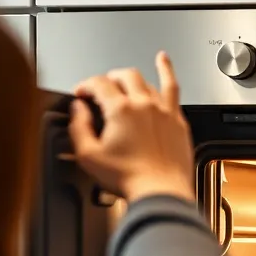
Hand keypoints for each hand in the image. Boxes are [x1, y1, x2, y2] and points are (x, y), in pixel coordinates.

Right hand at [70, 52, 194, 203]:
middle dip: (108, 79)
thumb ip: (78, 128)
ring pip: (147, 79)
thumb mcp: (89, 156)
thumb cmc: (129, 179)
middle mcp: (143, 104)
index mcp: (120, 109)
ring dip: (133, 76)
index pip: (98, 83)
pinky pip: (173, 88)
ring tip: (126, 74)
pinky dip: (167, 71)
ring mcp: (163, 110)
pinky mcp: (178, 120)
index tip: (81, 93)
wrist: (161, 193)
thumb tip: (77, 110)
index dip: (85, 85)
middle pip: (123, 76)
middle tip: (102, 89)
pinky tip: (164, 62)